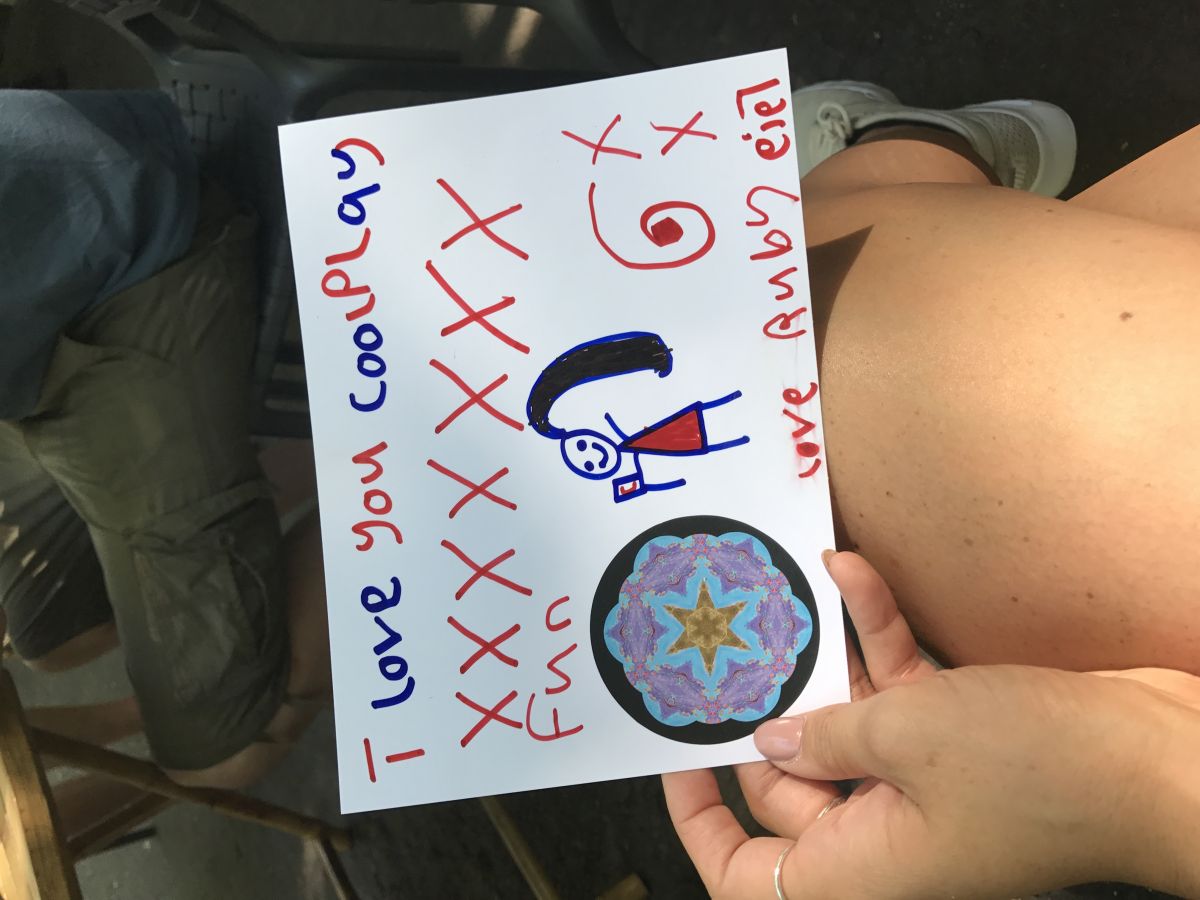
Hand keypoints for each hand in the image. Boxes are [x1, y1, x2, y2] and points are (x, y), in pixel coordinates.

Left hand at [663, 552, 1199, 898]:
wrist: (1161, 755)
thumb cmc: (1039, 768)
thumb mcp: (904, 738)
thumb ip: (823, 737)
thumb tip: (772, 745)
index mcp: (859, 869)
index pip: (747, 873)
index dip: (701, 823)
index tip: (677, 755)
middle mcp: (883, 835)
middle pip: (786, 784)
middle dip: (761, 711)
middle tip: (724, 644)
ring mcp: (921, 787)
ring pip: (841, 725)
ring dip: (819, 658)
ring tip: (778, 594)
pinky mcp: (957, 742)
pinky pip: (893, 693)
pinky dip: (874, 639)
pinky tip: (850, 572)